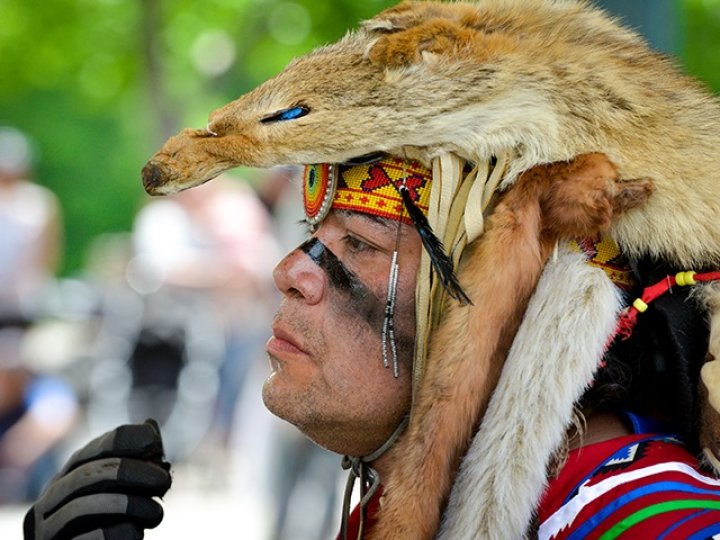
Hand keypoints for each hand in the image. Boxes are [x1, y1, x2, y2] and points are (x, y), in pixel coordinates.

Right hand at [23, 419, 171, 539]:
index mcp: (68, 477)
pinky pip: (88, 538)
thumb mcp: (125, 492)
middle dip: (131, 472)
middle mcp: (49, 500)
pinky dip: (117, 533)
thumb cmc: (114, 526)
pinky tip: (135, 532)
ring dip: (129, 505)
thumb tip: (149, 426)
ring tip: (156, 513)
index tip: (153, 441)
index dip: (123, 440)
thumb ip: (138, 462)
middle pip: (87, 474)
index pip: (92, 450)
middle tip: (164, 480)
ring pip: (83, 507)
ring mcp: (46, 529)